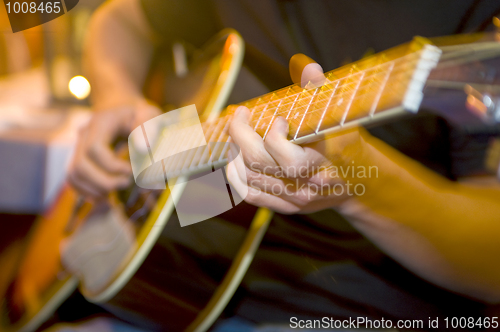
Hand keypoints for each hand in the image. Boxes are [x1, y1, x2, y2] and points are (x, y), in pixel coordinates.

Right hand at [68, 99, 160, 198]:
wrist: (120, 107)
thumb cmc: (138, 113)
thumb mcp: (149, 114)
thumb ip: (149, 128)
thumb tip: (143, 148)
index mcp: (100, 123)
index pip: (94, 149)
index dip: (112, 166)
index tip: (132, 171)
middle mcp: (83, 135)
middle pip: (80, 166)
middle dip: (103, 181)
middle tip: (126, 183)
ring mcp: (77, 147)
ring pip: (73, 175)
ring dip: (94, 189)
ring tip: (116, 191)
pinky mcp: (76, 158)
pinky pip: (73, 179)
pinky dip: (87, 191)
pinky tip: (105, 195)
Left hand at [226, 56, 366, 213]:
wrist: (362, 181)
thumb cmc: (348, 144)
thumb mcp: (343, 118)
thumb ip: (323, 96)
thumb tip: (309, 69)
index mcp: (326, 162)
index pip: (291, 159)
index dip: (274, 136)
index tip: (277, 119)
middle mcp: (308, 184)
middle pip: (259, 162)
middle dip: (240, 134)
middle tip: (240, 115)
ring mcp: (296, 198)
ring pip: (249, 177)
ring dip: (234, 151)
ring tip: (235, 133)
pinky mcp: (286, 206)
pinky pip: (250, 194)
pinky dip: (236, 176)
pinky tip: (234, 159)